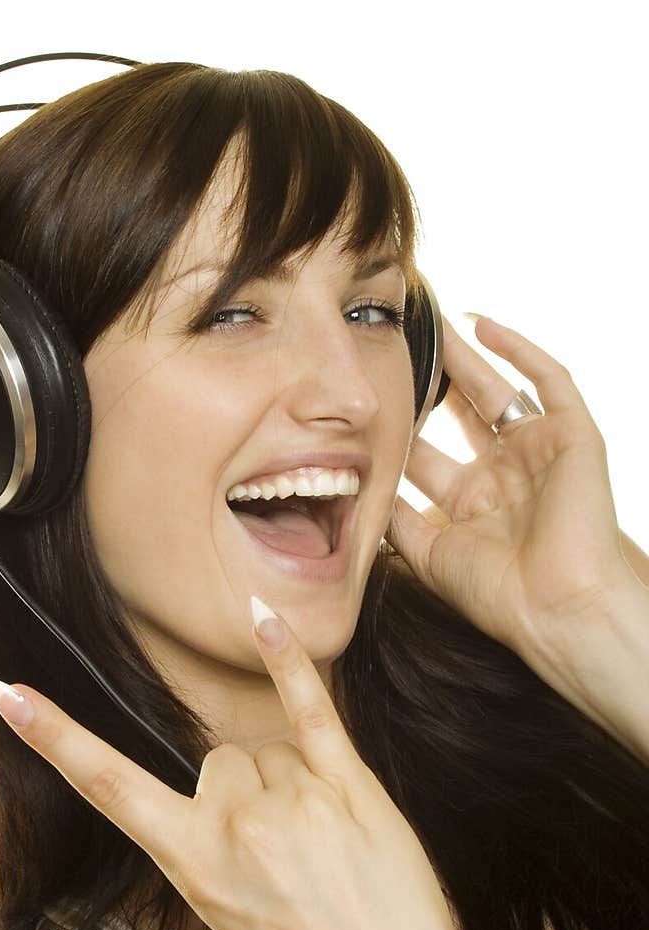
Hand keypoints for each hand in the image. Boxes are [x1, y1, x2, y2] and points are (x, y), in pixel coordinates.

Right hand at [0, 604, 483, 929]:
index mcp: (193, 866)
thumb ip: (214, 857)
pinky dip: (291, 663)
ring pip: (268, 749)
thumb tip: (223, 807)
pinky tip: (266, 621)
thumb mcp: (231, 928)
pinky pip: (313, 711)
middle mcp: (236, 826)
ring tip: (325, 847)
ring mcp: (296, 802)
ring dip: (288, 780)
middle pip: (219, 762)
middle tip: (287, 857)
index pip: (106, 785)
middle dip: (242, 793)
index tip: (5, 691)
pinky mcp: (353, 789)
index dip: (50, 735)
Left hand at [387, 314, 634, 655]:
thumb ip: (396, 516)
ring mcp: (540, 452)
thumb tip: (357, 483)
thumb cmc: (498, 594)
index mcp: (472, 503)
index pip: (429, 451)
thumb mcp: (428, 552)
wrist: (558, 609)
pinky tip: (481, 324)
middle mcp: (505, 474)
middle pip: (461, 412)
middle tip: (401, 344)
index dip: (400, 423)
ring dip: (467, 355)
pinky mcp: (573, 436)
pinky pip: (549, 380)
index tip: (367, 398)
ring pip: (498, 388)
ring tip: (434, 321)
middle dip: (433, 379)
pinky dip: (518, 349)